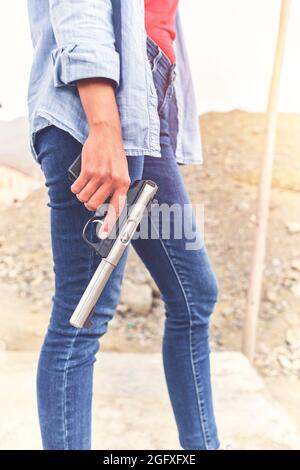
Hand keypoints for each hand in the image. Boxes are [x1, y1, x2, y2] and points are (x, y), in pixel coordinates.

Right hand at [71, 78, 129, 238]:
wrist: (107, 135)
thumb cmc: (114, 156)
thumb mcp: (121, 172)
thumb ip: (116, 189)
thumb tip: (106, 207)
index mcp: (123, 184)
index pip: (116, 209)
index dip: (109, 224)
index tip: (103, 235)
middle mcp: (113, 182)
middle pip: (94, 205)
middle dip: (88, 204)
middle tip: (89, 198)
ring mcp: (100, 176)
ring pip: (84, 198)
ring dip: (81, 195)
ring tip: (85, 186)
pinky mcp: (88, 170)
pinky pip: (77, 188)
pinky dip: (75, 188)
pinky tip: (79, 182)